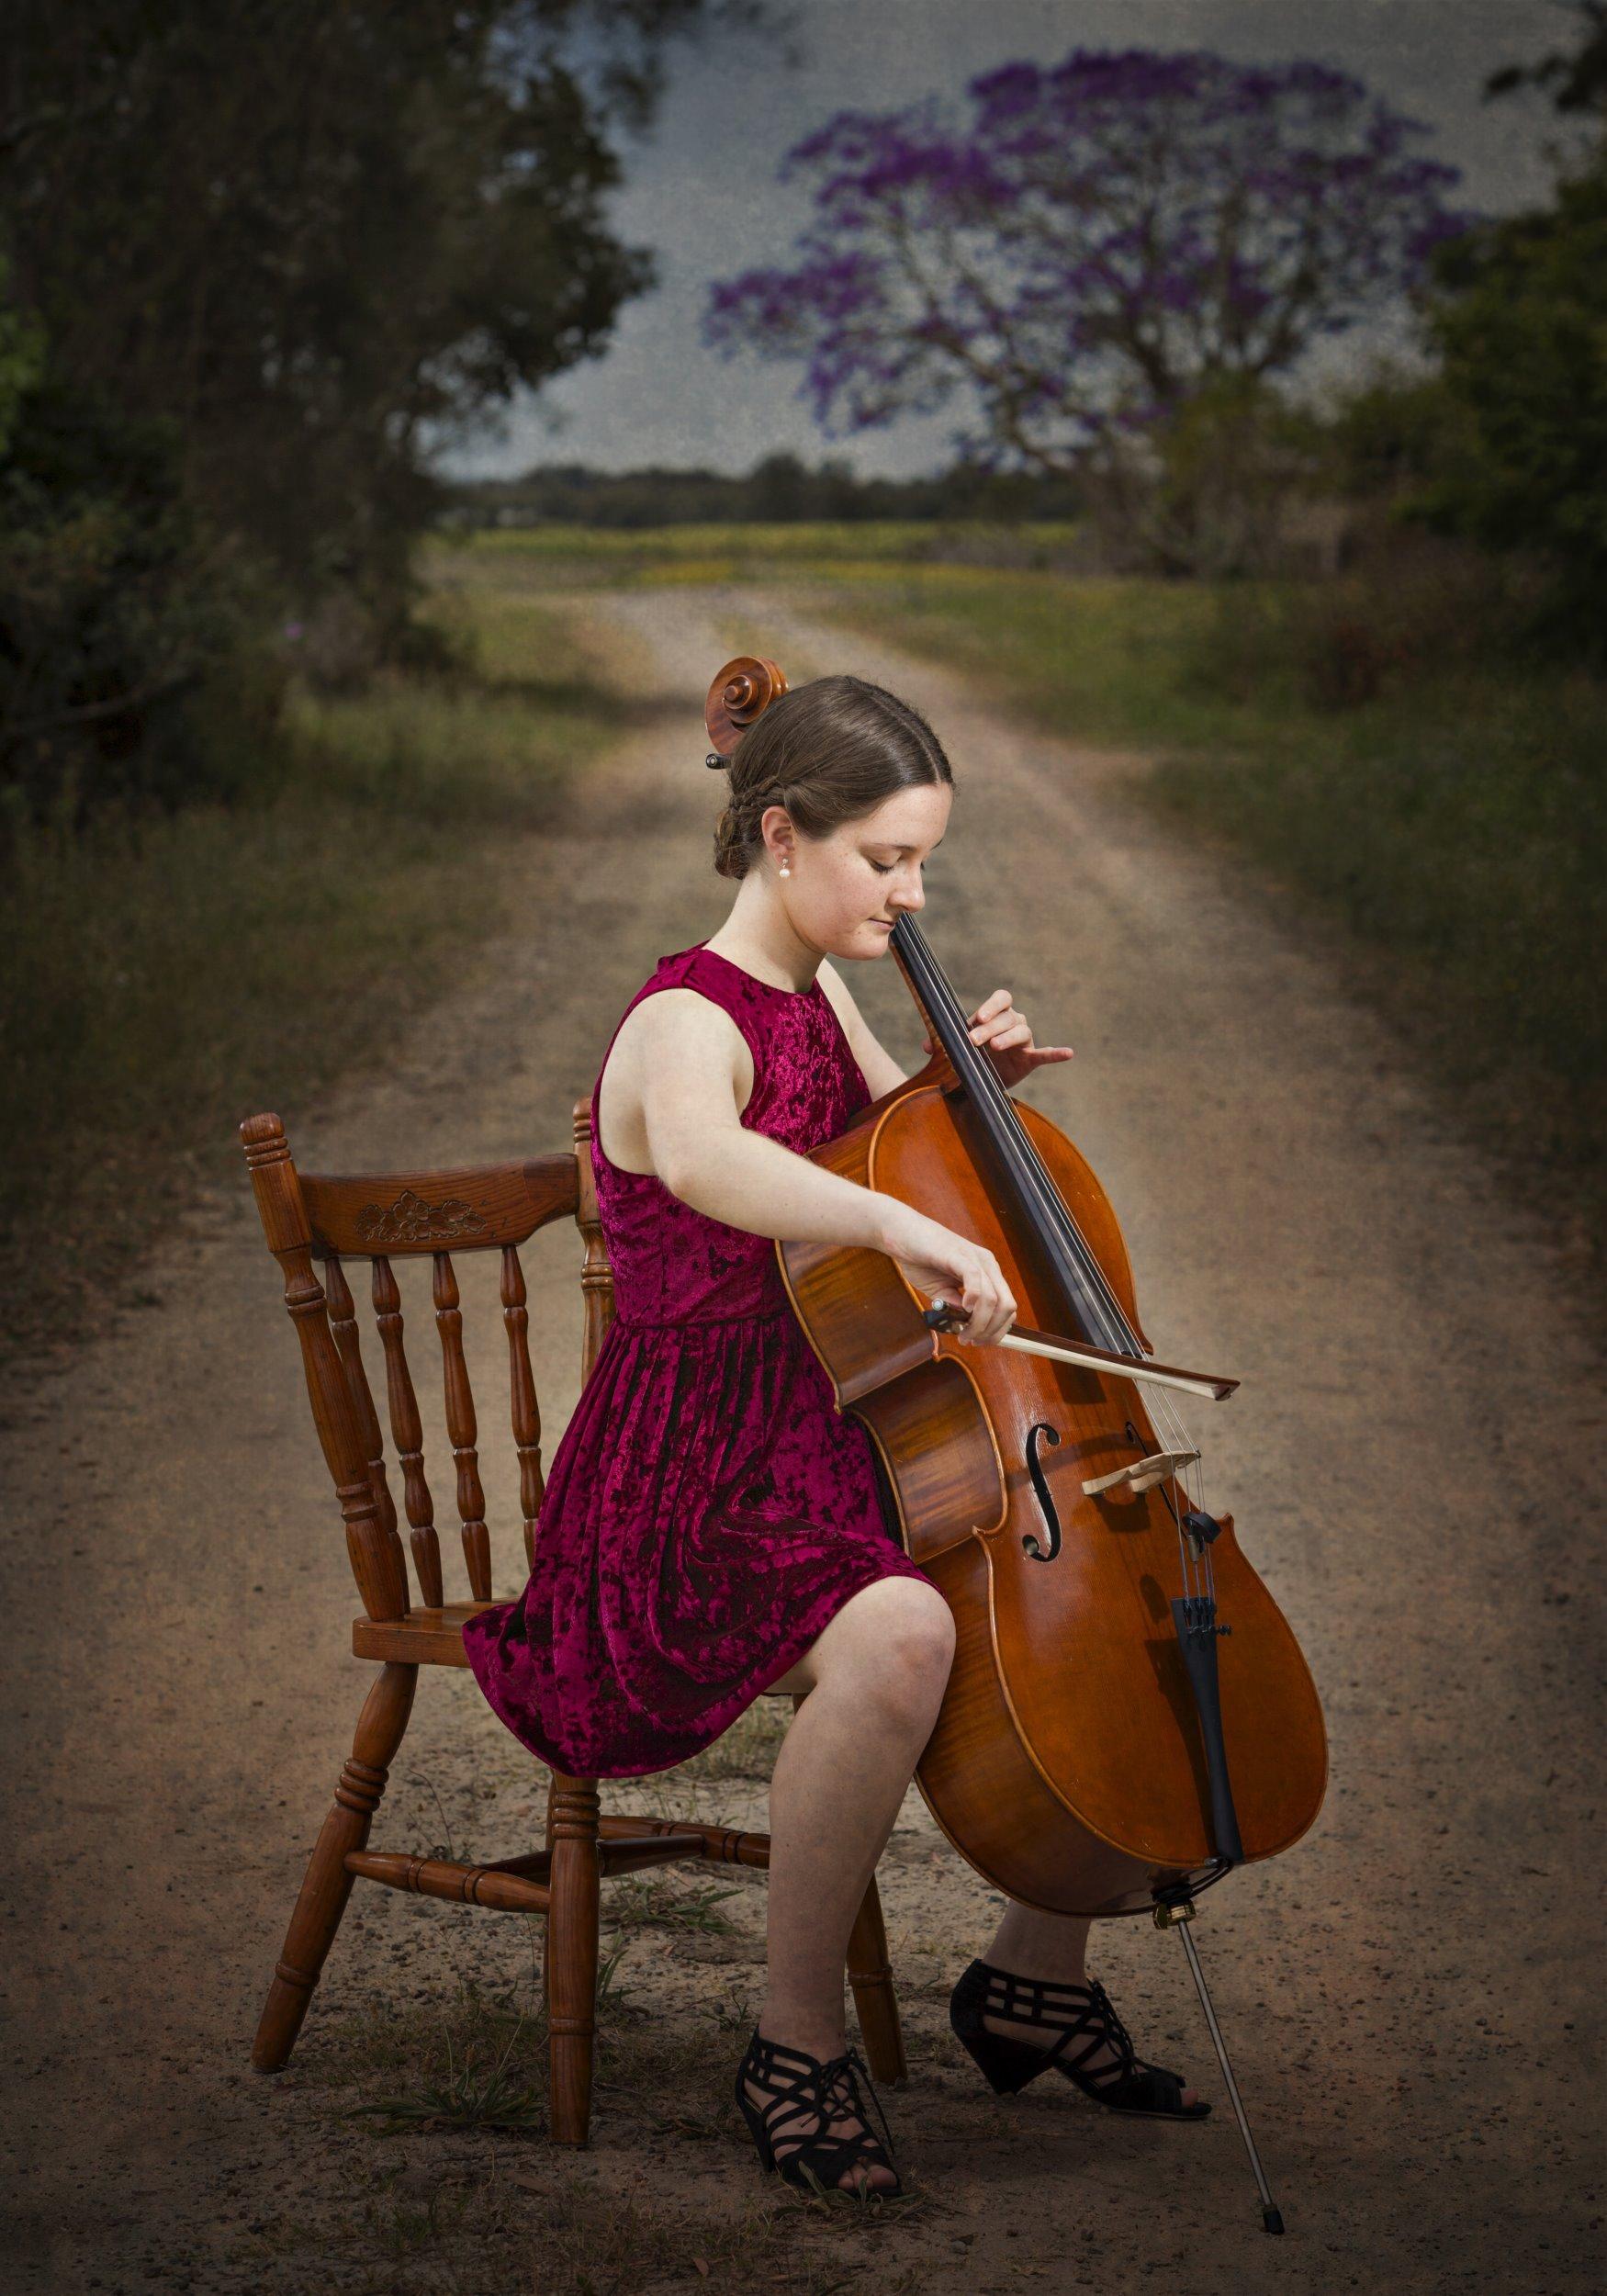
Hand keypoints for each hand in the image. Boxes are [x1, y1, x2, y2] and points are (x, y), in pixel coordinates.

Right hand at [882, 1207, 1016, 1347]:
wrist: (898, 1233)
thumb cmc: (919, 1259)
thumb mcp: (941, 1291)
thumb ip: (956, 1306)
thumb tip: (967, 1324)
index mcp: (986, 1273)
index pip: (1007, 1307)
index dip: (997, 1330)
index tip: (978, 1341)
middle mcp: (987, 1264)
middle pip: (1006, 1306)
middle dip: (991, 1331)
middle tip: (971, 1340)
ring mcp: (974, 1257)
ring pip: (993, 1298)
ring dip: (979, 1323)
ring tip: (963, 1332)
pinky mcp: (957, 1253)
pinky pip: (975, 1278)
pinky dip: (974, 1299)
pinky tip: (964, 1308)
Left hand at [922, 987, 1073, 1090]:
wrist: (984, 1080)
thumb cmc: (972, 1056)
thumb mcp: (955, 1049)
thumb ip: (943, 1045)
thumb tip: (926, 1046)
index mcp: (997, 1014)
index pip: (1001, 999)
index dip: (991, 1005)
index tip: (977, 1018)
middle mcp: (1013, 1022)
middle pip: (1007, 1018)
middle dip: (990, 1028)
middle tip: (973, 1041)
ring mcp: (1023, 1041)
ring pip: (1021, 1031)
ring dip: (1008, 1038)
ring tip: (995, 1048)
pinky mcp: (1030, 1059)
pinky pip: (1045, 1054)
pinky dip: (1056, 1054)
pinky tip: (1068, 1053)